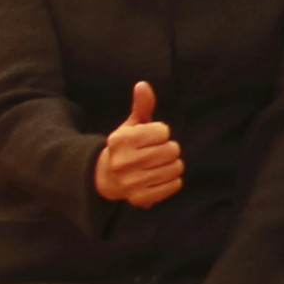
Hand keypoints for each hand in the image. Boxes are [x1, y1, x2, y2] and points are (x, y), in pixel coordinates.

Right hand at [91, 80, 182, 206]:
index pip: (163, 131)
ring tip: (159, 165)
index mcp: (120, 140)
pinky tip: (160, 178)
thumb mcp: (131, 125)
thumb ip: (142, 105)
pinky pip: (174, 185)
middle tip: (157, 153)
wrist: (106, 178)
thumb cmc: (126, 147)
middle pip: (172, 150)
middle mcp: (122, 162)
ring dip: (173, 165)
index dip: (161, 133)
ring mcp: (131, 183)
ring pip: (176, 168)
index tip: (150, 138)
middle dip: (170, 149)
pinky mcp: (140, 199)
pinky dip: (173, 181)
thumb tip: (143, 85)